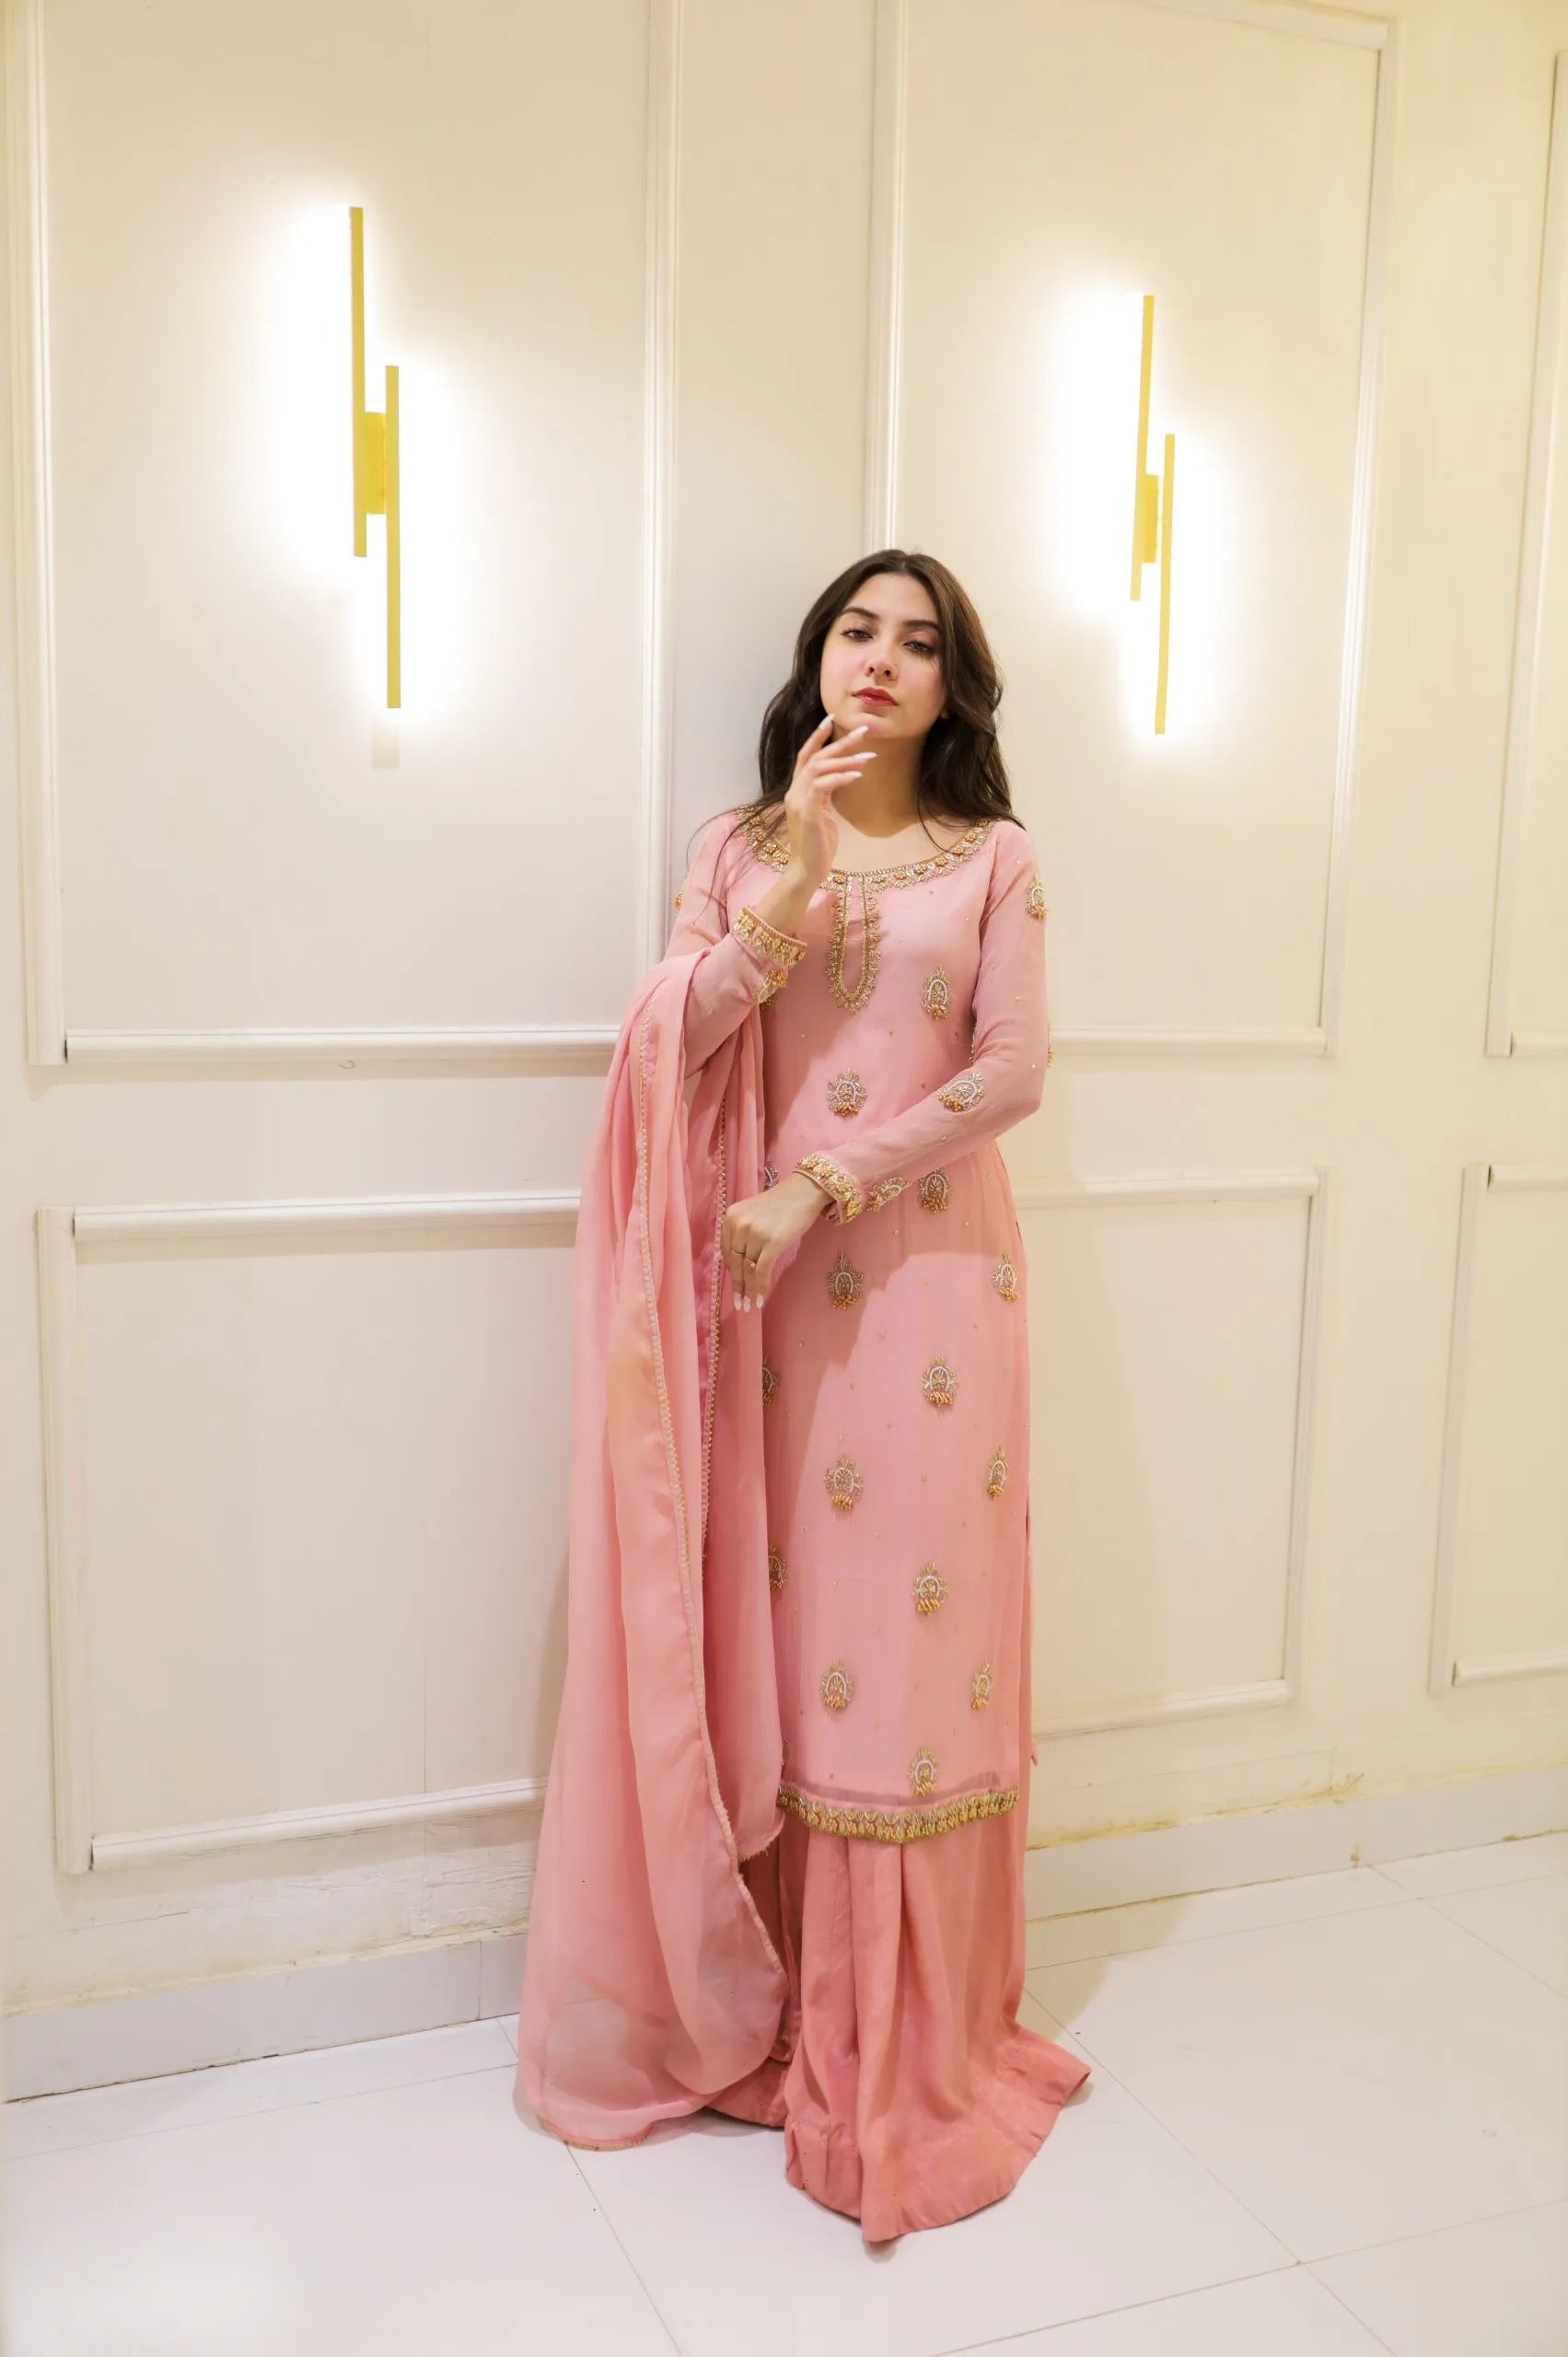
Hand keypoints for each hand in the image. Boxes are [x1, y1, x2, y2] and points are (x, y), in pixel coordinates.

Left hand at [722, 1172, 830, 1308]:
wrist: (804, 1192)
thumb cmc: (780, 1205)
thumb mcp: (752, 1215)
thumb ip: (742, 1234)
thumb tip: (737, 1263)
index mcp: (730, 1218)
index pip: (728, 1252)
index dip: (732, 1273)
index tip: (736, 1287)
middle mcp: (738, 1225)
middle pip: (736, 1263)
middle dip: (738, 1286)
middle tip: (740, 1304)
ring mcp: (754, 1234)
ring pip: (747, 1269)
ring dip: (748, 1290)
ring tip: (749, 1306)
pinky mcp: (772, 1242)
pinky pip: (761, 1270)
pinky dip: (759, 1287)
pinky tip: (759, 1299)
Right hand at [780, 715, 874, 888]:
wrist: (806, 871)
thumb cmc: (818, 846)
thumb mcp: (823, 815)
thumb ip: (826, 796)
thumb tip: (840, 778)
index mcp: (797, 792)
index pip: (805, 757)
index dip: (817, 737)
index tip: (832, 719)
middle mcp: (794, 792)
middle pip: (815, 757)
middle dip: (840, 742)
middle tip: (863, 730)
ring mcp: (798, 802)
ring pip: (819, 768)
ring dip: (845, 760)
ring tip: (869, 756)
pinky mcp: (807, 812)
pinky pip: (823, 786)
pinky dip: (841, 777)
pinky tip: (858, 775)